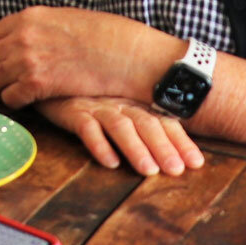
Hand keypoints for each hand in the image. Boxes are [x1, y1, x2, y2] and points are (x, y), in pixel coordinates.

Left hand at [0, 6, 181, 107]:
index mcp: (28, 17)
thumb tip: (27, 40)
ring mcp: (25, 59)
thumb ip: (39, 28)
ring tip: (21, 94)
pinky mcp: (36, 83)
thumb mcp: (64, 19)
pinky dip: (17, 102)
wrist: (127, 54)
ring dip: (5, 88)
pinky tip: (31, 101)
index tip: (9, 62)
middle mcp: (21, 36)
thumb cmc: (105, 37)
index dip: (1, 51)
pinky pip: (10, 97)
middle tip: (8, 83)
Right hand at [37, 96, 204, 175]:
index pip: (162, 120)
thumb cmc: (89, 96)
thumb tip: (175, 151)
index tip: (196, 163)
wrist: (49, 73)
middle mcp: (119, 102)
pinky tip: (110, 161)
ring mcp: (95, 105)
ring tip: (149, 171)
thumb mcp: (118, 104)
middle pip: (145, 123)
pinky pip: (85, 127)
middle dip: (163, 147)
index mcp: (134, 101)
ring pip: (119, 125)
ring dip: (135, 148)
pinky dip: (98, 143)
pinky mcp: (71, 111)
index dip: (180, 141)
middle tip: (176, 170)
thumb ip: (142, 122)